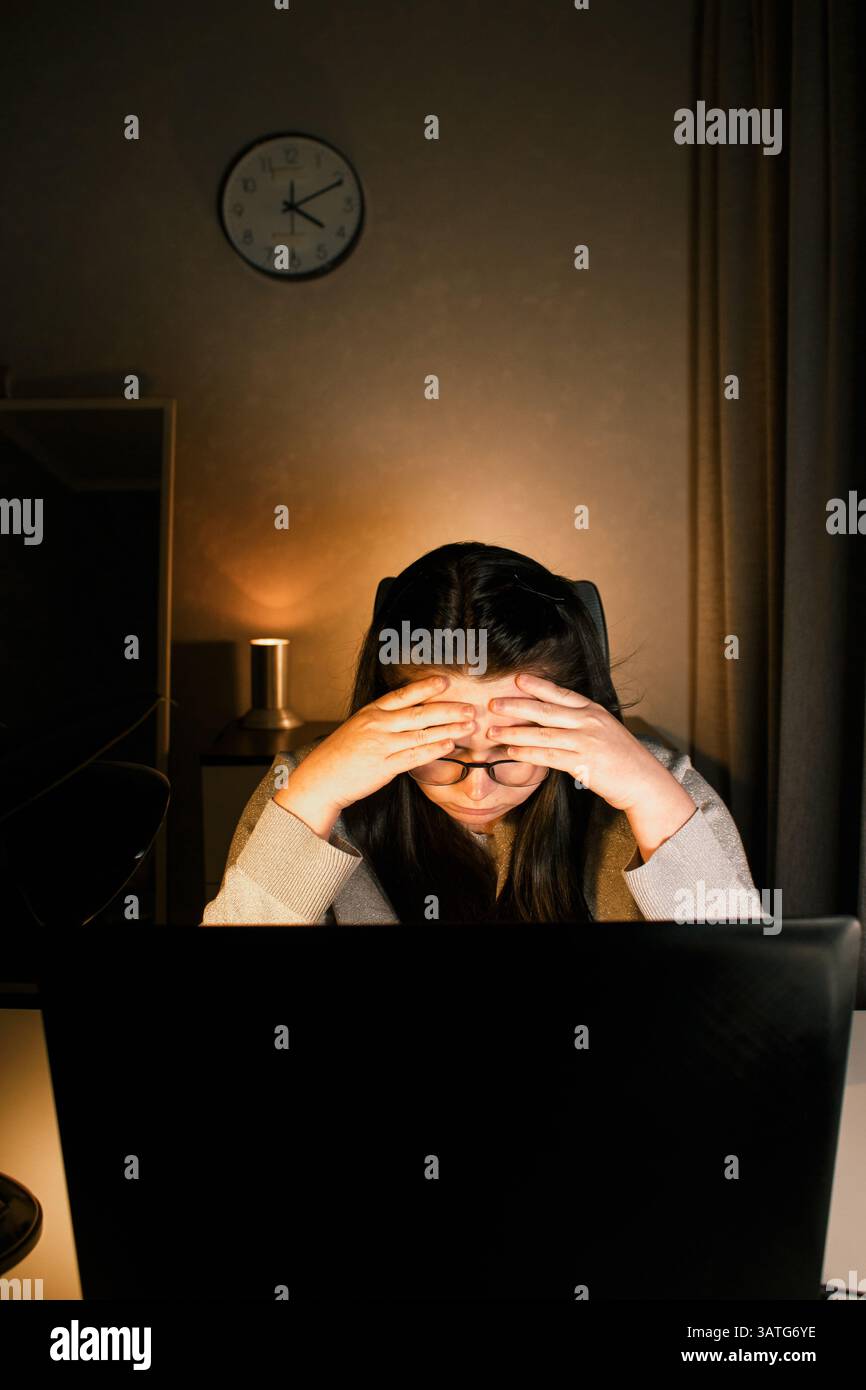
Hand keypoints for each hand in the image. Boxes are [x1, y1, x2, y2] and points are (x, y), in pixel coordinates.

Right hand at [273, 674, 475, 837]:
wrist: (320, 779)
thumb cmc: (340, 754)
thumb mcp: (358, 727)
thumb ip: (382, 720)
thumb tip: (409, 714)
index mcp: (371, 712)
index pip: (403, 695)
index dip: (425, 687)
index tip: (446, 680)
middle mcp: (378, 725)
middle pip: (419, 713)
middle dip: (448, 709)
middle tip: (470, 707)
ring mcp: (381, 746)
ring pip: (422, 734)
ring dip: (448, 728)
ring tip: (468, 725)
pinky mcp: (384, 767)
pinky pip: (415, 756)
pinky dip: (434, 749)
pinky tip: (449, 745)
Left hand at [486, 673, 683, 813]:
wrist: (645, 782)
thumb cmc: (624, 759)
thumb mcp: (605, 730)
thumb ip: (582, 722)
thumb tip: (555, 719)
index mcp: (594, 710)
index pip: (560, 693)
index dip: (537, 685)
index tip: (517, 679)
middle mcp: (589, 722)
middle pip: (545, 710)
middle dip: (516, 706)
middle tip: (493, 704)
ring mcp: (586, 742)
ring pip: (541, 734)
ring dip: (514, 733)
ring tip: (493, 732)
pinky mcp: (582, 763)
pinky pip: (548, 756)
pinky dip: (527, 754)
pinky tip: (510, 752)